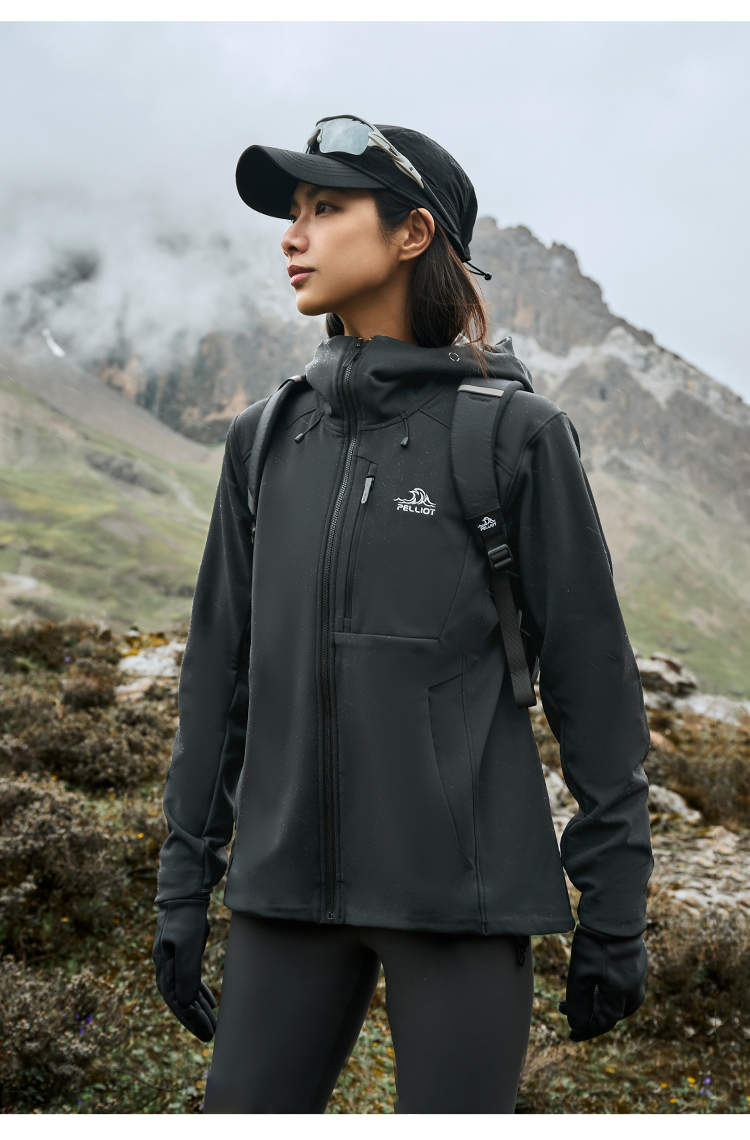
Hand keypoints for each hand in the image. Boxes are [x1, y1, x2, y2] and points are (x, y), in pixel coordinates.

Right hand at [152, 896, 216, 1041]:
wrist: (186, 892)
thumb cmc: (187, 918)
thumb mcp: (188, 946)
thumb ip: (186, 974)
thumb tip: (184, 1003)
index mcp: (163, 967)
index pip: (176, 1000)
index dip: (190, 1018)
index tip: (204, 1033)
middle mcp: (165, 966)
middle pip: (180, 999)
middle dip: (195, 1019)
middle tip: (211, 1036)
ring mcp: (173, 959)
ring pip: (185, 990)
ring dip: (198, 1008)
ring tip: (213, 1024)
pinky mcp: (184, 952)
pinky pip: (190, 979)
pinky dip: (199, 992)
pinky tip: (210, 1003)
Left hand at [559, 923, 646, 1041]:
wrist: (615, 913)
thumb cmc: (596, 944)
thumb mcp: (581, 975)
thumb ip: (578, 1004)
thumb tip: (577, 1027)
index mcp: (622, 996)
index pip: (604, 1023)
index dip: (586, 1030)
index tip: (572, 1035)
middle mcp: (634, 989)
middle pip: (611, 1013)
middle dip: (588, 1014)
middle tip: (564, 1008)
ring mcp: (638, 975)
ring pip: (618, 1000)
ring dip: (596, 1002)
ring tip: (579, 997)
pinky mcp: (637, 962)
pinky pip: (622, 985)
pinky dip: (605, 989)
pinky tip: (594, 981)